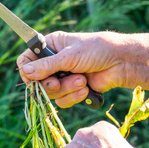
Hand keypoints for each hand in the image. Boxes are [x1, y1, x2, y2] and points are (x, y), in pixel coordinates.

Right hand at [17, 31, 148, 107]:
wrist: (123, 63)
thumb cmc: (98, 50)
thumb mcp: (70, 56)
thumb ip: (46, 66)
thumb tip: (25, 72)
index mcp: (50, 47)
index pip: (26, 60)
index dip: (27, 71)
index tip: (33, 77)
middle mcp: (53, 62)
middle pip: (36, 81)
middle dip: (50, 84)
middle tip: (58, 82)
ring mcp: (62, 77)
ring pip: (50, 93)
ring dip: (66, 89)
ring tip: (81, 81)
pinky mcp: (72, 90)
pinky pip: (62, 101)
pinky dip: (73, 97)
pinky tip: (86, 89)